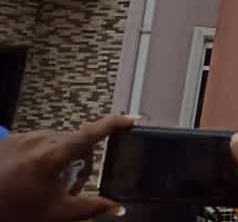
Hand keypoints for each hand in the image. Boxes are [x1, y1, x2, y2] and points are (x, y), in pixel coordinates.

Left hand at [0, 114, 133, 221]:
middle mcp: (40, 140)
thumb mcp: (57, 213)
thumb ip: (92, 208)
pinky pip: (38, 141)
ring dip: (62, 159)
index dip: (117, 124)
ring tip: (47, 184)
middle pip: (77, 141)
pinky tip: (31, 176)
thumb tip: (117, 207)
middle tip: (70, 186)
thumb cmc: (12, 210)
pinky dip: (43, 156)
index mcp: (54, 155)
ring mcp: (24, 137)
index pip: (94, 132)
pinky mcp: (11, 139)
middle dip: (81, 161)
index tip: (132, 119)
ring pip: (58, 141)